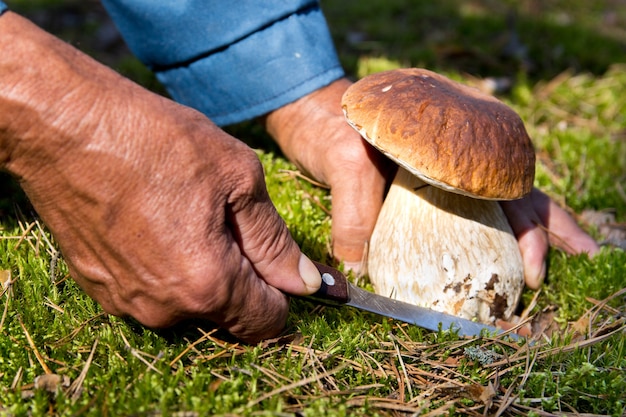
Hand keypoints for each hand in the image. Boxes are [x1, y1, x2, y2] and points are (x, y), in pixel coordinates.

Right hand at [0, 12, 320, 342]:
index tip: (281, 266)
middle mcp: (165, 309)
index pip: (267, 322)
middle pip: (229, 314)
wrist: (66, 127)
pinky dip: (167, 268)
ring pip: (190, 303)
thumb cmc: (156, 142)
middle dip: (243, 279)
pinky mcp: (100, 289)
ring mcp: (127, 303)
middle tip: (229, 223)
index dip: (283, 295)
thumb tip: (304, 283)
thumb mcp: (237, 178)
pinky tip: (156, 223)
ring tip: (187, 216)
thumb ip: (274, 241)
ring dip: (203, 272)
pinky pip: (153, 292)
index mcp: (207, 285)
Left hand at [265, 78, 599, 285]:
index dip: (529, 223)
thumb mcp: (344, 161)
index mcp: (456, 140)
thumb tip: (364, 275)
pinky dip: (479, 238)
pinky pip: (458, 217)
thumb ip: (357, 213)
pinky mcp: (422, 191)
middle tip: (573, 261)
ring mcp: (443, 173)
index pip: (508, 182)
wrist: (310, 115)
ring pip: (495, 205)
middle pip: (515, 192)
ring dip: (522, 235)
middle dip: (545, 229)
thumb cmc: (332, 128)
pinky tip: (491, 258)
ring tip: (542, 269)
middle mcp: (458, 156)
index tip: (532, 262)